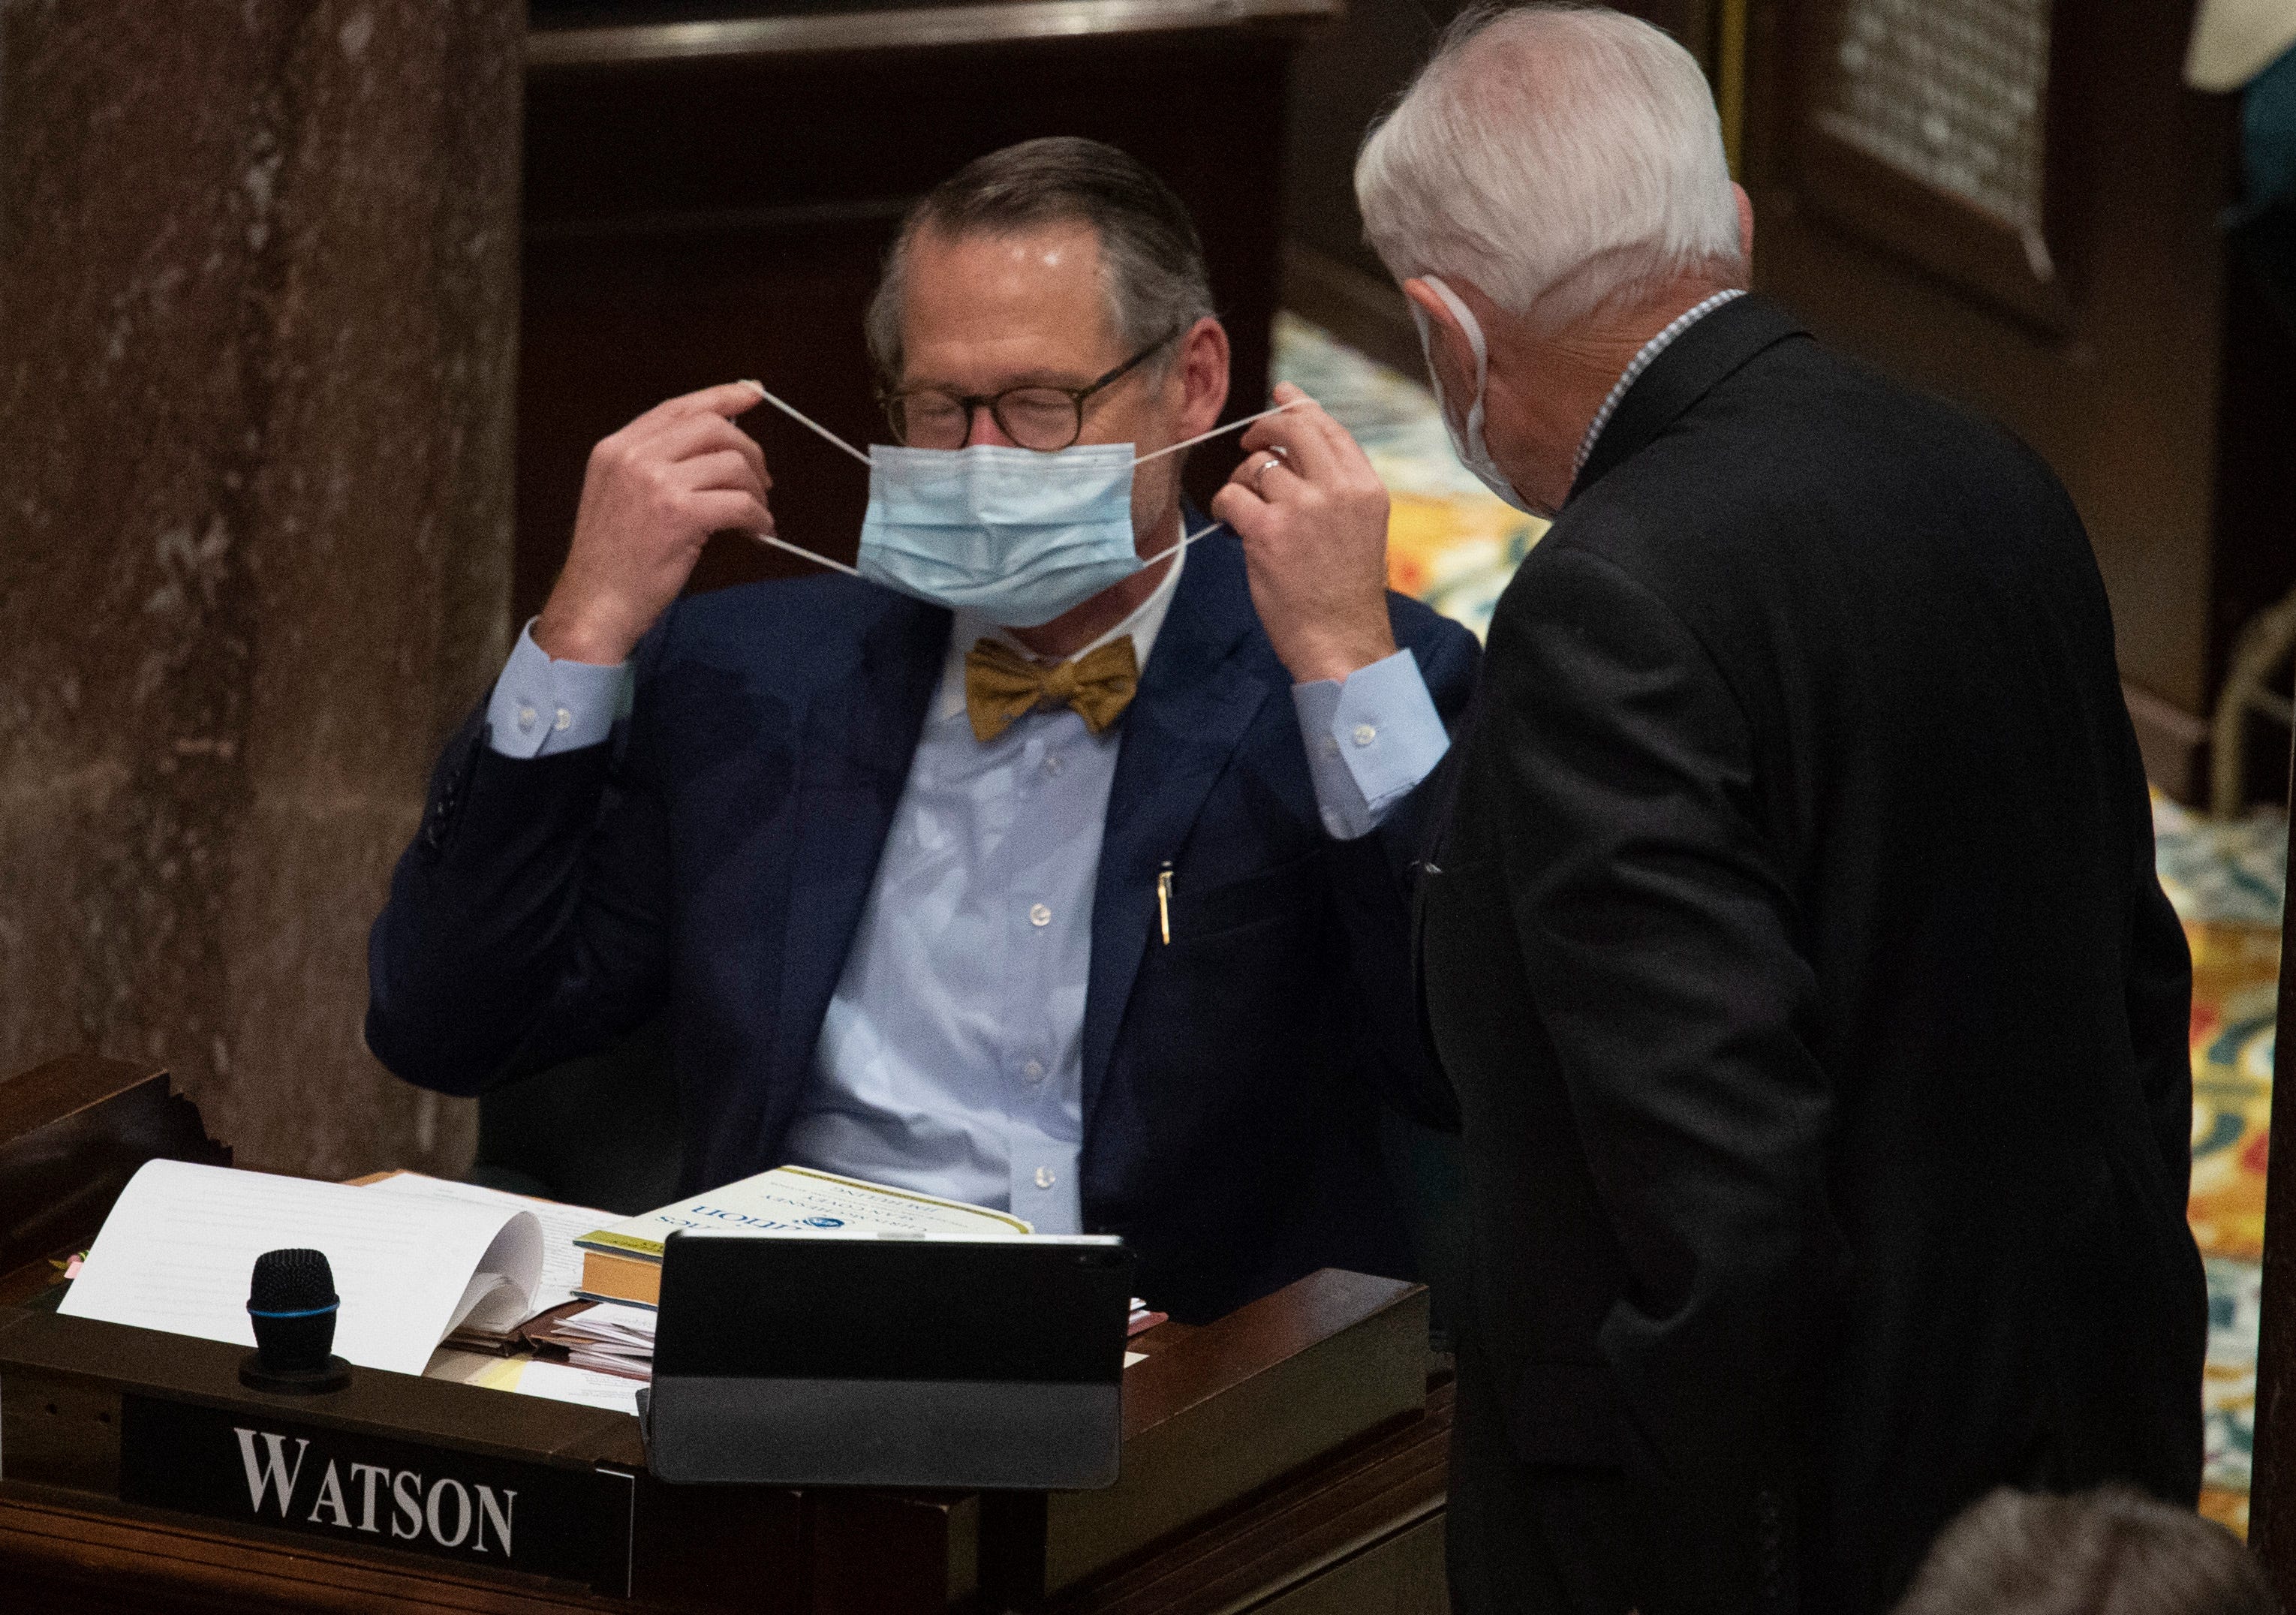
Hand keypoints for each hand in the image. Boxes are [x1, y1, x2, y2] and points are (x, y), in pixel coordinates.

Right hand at [533, 382, 774, 664]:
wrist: (595, 604)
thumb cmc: (612, 560)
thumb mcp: (618, 495)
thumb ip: (654, 464)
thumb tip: (716, 444)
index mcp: (617, 447)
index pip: (678, 407)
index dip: (722, 396)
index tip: (753, 393)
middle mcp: (633, 456)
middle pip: (713, 427)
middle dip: (750, 451)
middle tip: (762, 482)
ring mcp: (656, 483)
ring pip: (733, 464)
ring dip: (756, 491)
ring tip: (757, 516)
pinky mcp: (680, 514)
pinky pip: (740, 503)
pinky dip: (759, 519)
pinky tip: (758, 533)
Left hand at [1210, 382, 1396, 684]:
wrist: (1340, 639)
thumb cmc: (1344, 591)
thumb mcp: (1362, 528)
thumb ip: (1338, 487)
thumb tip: (1297, 447)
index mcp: (1365, 487)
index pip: (1329, 429)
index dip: (1300, 407)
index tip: (1282, 395)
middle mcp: (1337, 490)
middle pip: (1292, 429)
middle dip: (1264, 428)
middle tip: (1249, 443)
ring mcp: (1302, 508)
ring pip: (1257, 466)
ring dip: (1243, 482)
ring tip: (1248, 511)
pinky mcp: (1267, 531)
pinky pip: (1231, 494)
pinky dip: (1224, 506)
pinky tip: (1231, 524)